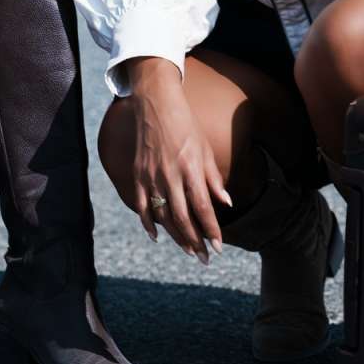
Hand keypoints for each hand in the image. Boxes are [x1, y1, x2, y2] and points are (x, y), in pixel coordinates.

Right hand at [128, 72, 231, 261]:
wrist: (156, 105)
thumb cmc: (186, 125)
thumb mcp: (205, 148)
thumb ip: (214, 178)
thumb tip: (226, 203)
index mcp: (191, 168)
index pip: (202, 207)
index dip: (211, 229)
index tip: (219, 247)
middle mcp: (170, 175)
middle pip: (183, 217)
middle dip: (196, 241)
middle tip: (205, 258)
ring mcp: (151, 177)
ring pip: (163, 216)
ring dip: (177, 237)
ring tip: (189, 250)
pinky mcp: (137, 175)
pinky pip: (143, 206)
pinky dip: (149, 224)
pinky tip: (158, 236)